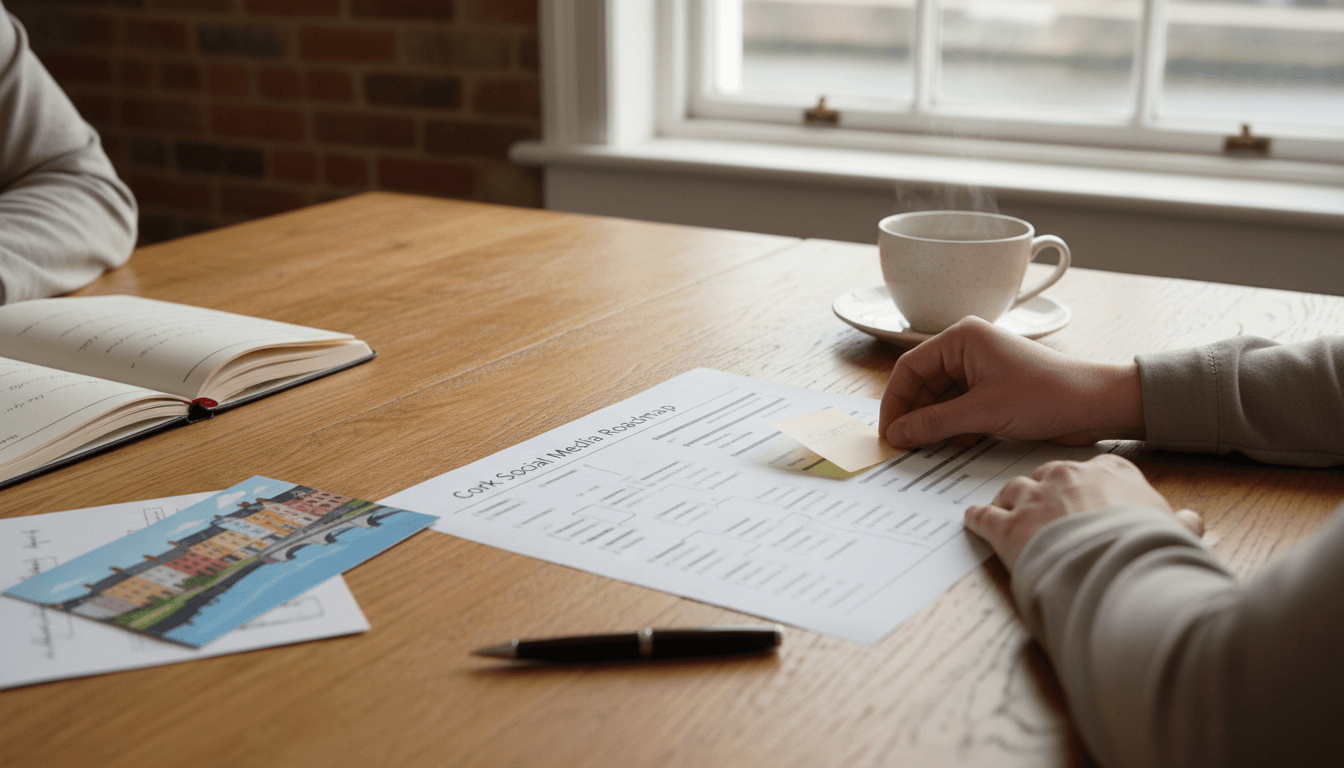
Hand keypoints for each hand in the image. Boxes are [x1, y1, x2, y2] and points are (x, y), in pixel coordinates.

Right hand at [880, 317, 1144, 448]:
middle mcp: (968, 349)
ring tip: (932, 447)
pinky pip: (959, 408)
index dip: (895, 402)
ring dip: (935, 424)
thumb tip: (897, 433)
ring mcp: (980, 370)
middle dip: (915, 415)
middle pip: (923, 384)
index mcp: (962, 339)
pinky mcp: (993, 390)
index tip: (889, 432)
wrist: (1096, 405)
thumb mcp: (983, 412)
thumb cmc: (1047, 395)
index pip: (910, 368)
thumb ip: (934, 423)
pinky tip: (958, 443)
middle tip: (905, 445)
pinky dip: (954, 427)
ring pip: (940, 399)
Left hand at [964, 454, 1203, 569]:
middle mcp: (1066, 476)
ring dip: (1011, 502)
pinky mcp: (1007, 525)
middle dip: (1047, 491)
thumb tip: (1191, 523)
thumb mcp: (1175, 530)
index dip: (1090, 486)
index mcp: (1110, 472)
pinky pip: (984, 517)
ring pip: (1013, 490)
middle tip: (1045, 506)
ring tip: (1009, 511)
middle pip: (1050, 475)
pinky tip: (973, 521)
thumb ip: (1179, 522)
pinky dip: (978, 520)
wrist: (1116, 565)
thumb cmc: (1147, 548)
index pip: (1097, 469)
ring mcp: (1033, 498)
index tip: (1087, 494)